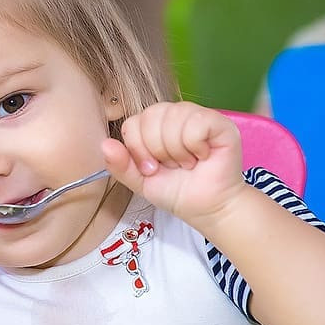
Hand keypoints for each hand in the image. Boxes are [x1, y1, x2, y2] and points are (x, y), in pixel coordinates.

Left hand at [102, 102, 244, 228]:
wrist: (205, 208)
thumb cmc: (178, 192)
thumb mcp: (140, 182)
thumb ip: (119, 165)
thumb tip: (105, 145)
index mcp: (154, 126)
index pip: (133, 122)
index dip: (138, 148)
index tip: (151, 168)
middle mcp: (175, 116)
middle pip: (150, 116)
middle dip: (156, 150)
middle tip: (171, 166)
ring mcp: (197, 116)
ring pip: (173, 117)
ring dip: (177, 151)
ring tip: (187, 163)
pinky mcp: (219, 122)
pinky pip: (196, 122)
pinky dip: (195, 145)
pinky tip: (202, 156)